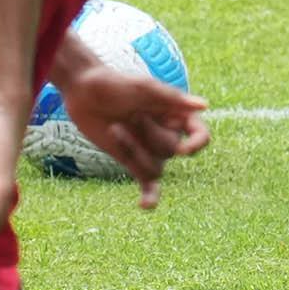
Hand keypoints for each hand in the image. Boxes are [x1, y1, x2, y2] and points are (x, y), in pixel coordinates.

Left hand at [48, 62, 210, 208]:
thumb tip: (204, 106)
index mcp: (177, 114)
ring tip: (115, 128)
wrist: (84, 91)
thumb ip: (172, 98)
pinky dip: (150, 196)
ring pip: (155, 168)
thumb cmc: (116, 83)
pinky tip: (145, 206)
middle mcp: (167, 133)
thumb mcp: (144, 87)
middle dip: (148, 136)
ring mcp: (149, 149)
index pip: (200, 135)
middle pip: (170, 151)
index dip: (197, 144)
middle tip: (129, 114)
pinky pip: (147, 183)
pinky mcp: (131, 160)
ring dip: (134, 152)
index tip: (184, 149)